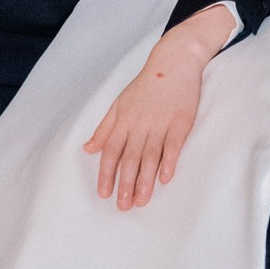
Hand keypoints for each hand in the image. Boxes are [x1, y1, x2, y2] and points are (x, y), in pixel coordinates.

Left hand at [82, 0, 238, 209]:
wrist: (174, 62)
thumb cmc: (146, 85)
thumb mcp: (119, 103)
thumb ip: (105, 128)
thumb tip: (88, 148)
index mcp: (123, 120)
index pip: (111, 151)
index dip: (107, 173)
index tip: (104, 193)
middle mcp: (140, 123)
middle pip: (130, 158)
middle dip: (125, 184)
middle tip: (123, 206)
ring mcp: (161, 123)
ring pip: (150, 156)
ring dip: (145, 180)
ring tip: (141, 201)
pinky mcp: (181, 122)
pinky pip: (173, 145)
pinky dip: (169, 162)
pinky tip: (165, 178)